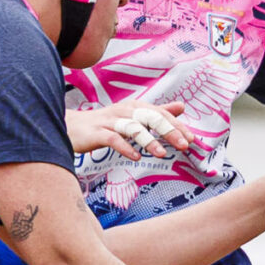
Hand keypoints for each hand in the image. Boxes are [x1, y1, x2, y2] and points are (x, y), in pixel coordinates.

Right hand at [69, 100, 196, 161]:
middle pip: (150, 118)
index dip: (177, 125)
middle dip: (169, 130)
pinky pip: (113, 139)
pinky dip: (125, 148)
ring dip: (149, 140)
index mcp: (135, 107)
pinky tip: (136, 157)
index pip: (160, 113)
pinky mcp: (96, 133)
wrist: (72, 127)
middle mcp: (124, 111)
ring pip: (133, 128)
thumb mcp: (134, 117)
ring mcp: (110, 122)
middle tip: (185, 145)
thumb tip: (182, 106)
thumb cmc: (106, 124)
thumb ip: (157, 112)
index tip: (192, 139)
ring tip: (162, 154)